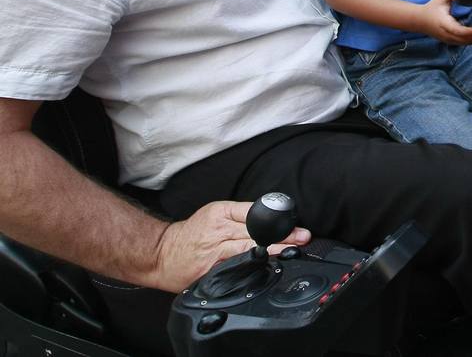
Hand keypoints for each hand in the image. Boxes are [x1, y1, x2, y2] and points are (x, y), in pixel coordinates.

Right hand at [149, 200, 310, 292]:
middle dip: (281, 236)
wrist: (160, 253)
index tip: (295, 224)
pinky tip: (267, 269)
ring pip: (248, 249)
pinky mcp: (209, 270)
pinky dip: (252, 268)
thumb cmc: (192, 233)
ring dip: (273, 251)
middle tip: (302, 238)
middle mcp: (218, 230)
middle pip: (256, 231)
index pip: (254, 212)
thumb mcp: (215, 214)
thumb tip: (272, 221)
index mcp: (220, 212)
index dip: (277, 219)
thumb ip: (241, 216)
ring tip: (291, 251)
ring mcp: (214, 251)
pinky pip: (235, 268)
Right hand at [416, 0, 471, 44]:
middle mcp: (446, 34)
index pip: (456, 30)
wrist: (420, 20)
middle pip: (464, 39)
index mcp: (443, 23)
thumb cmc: (432, 8)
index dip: (467, 32)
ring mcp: (448, 39)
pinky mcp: (451, 41)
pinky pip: (464, 43)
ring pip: (465, 43)